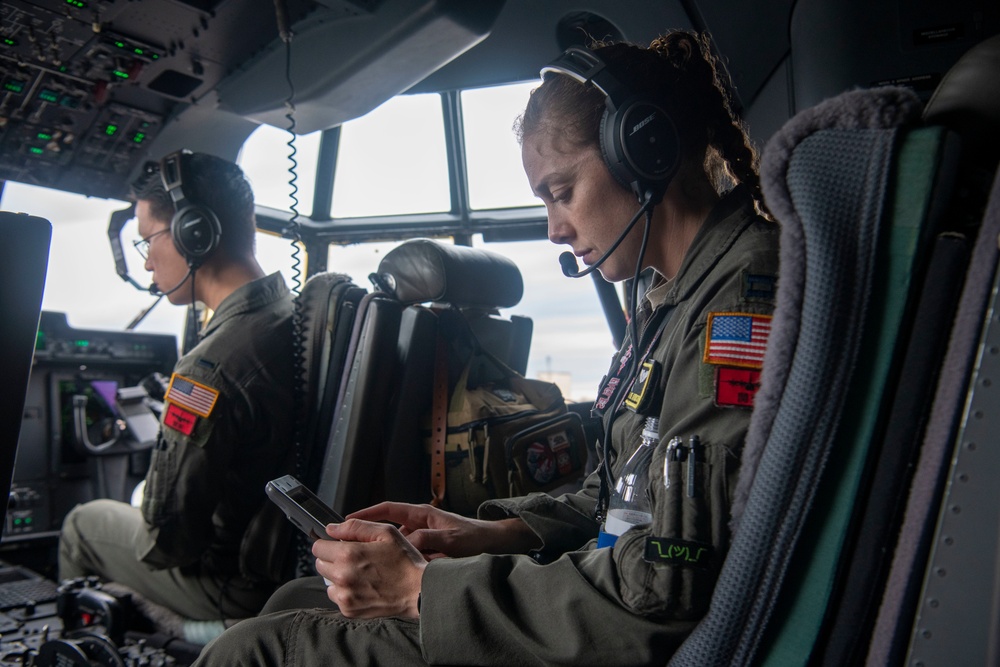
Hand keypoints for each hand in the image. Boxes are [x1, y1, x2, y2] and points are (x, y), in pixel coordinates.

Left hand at [314, 519, 425, 618]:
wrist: (418, 591)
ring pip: (328, 582)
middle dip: (333, 559)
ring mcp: (345, 595)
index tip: (338, 545)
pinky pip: (337, 597)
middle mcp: (342, 576)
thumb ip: (355, 527)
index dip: (328, 543)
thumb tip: (331, 528)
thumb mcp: (385, 532)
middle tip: (354, 559)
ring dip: (338, 577)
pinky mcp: (349, 610)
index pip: (317, 547)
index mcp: (348, 554)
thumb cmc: (405, 561)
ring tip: (361, 574)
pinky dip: (346, 592)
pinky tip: (364, 587)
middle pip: (320, 564)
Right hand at [349, 502, 540, 558]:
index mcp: (422, 515)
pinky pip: (405, 559)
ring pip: (395, 547)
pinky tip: (388, 578)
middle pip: (386, 529)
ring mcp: (422, 540)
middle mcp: (419, 526)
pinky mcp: (426, 555)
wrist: (494, 547)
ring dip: (382, 554)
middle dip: (367, 536)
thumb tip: (406, 544)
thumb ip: (429, 540)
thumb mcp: (451, 539)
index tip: (346, 521)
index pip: (387, 509)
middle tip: (347, 546)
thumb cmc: (475, 538)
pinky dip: (396, 566)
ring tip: (363, 564)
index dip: (366, 514)